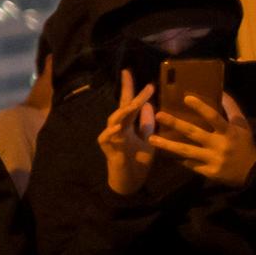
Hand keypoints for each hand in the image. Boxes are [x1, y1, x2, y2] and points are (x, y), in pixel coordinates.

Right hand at [97, 70, 157, 195]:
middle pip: (123, 107)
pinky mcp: (107, 149)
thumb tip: (148, 105)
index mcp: (128, 125)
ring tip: (134, 103)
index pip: (128, 103)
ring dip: (124, 111)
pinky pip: (107, 138)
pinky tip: (119, 127)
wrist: (130, 182)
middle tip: (137, 81)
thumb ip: (146, 124)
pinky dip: (112, 132)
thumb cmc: (137, 161)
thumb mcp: (147, 141)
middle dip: (129, 94)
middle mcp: (118, 128)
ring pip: (114, 120)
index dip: (129, 88)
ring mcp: (111, 137)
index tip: (128, 71)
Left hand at [151, 93, 255, 188]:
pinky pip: (190, 164)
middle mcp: (219, 145)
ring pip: (187, 151)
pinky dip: (178, 158)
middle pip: (194, 133)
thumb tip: (221, 91)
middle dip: (175, 124)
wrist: (254, 173)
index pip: (214, 117)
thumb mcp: (242, 126)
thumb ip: (232, 109)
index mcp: (228, 132)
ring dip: (168, 145)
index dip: (201, 107)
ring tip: (151, 139)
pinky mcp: (209, 173)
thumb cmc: (245, 145)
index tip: (186, 97)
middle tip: (159, 115)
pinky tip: (164, 153)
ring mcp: (213, 160)